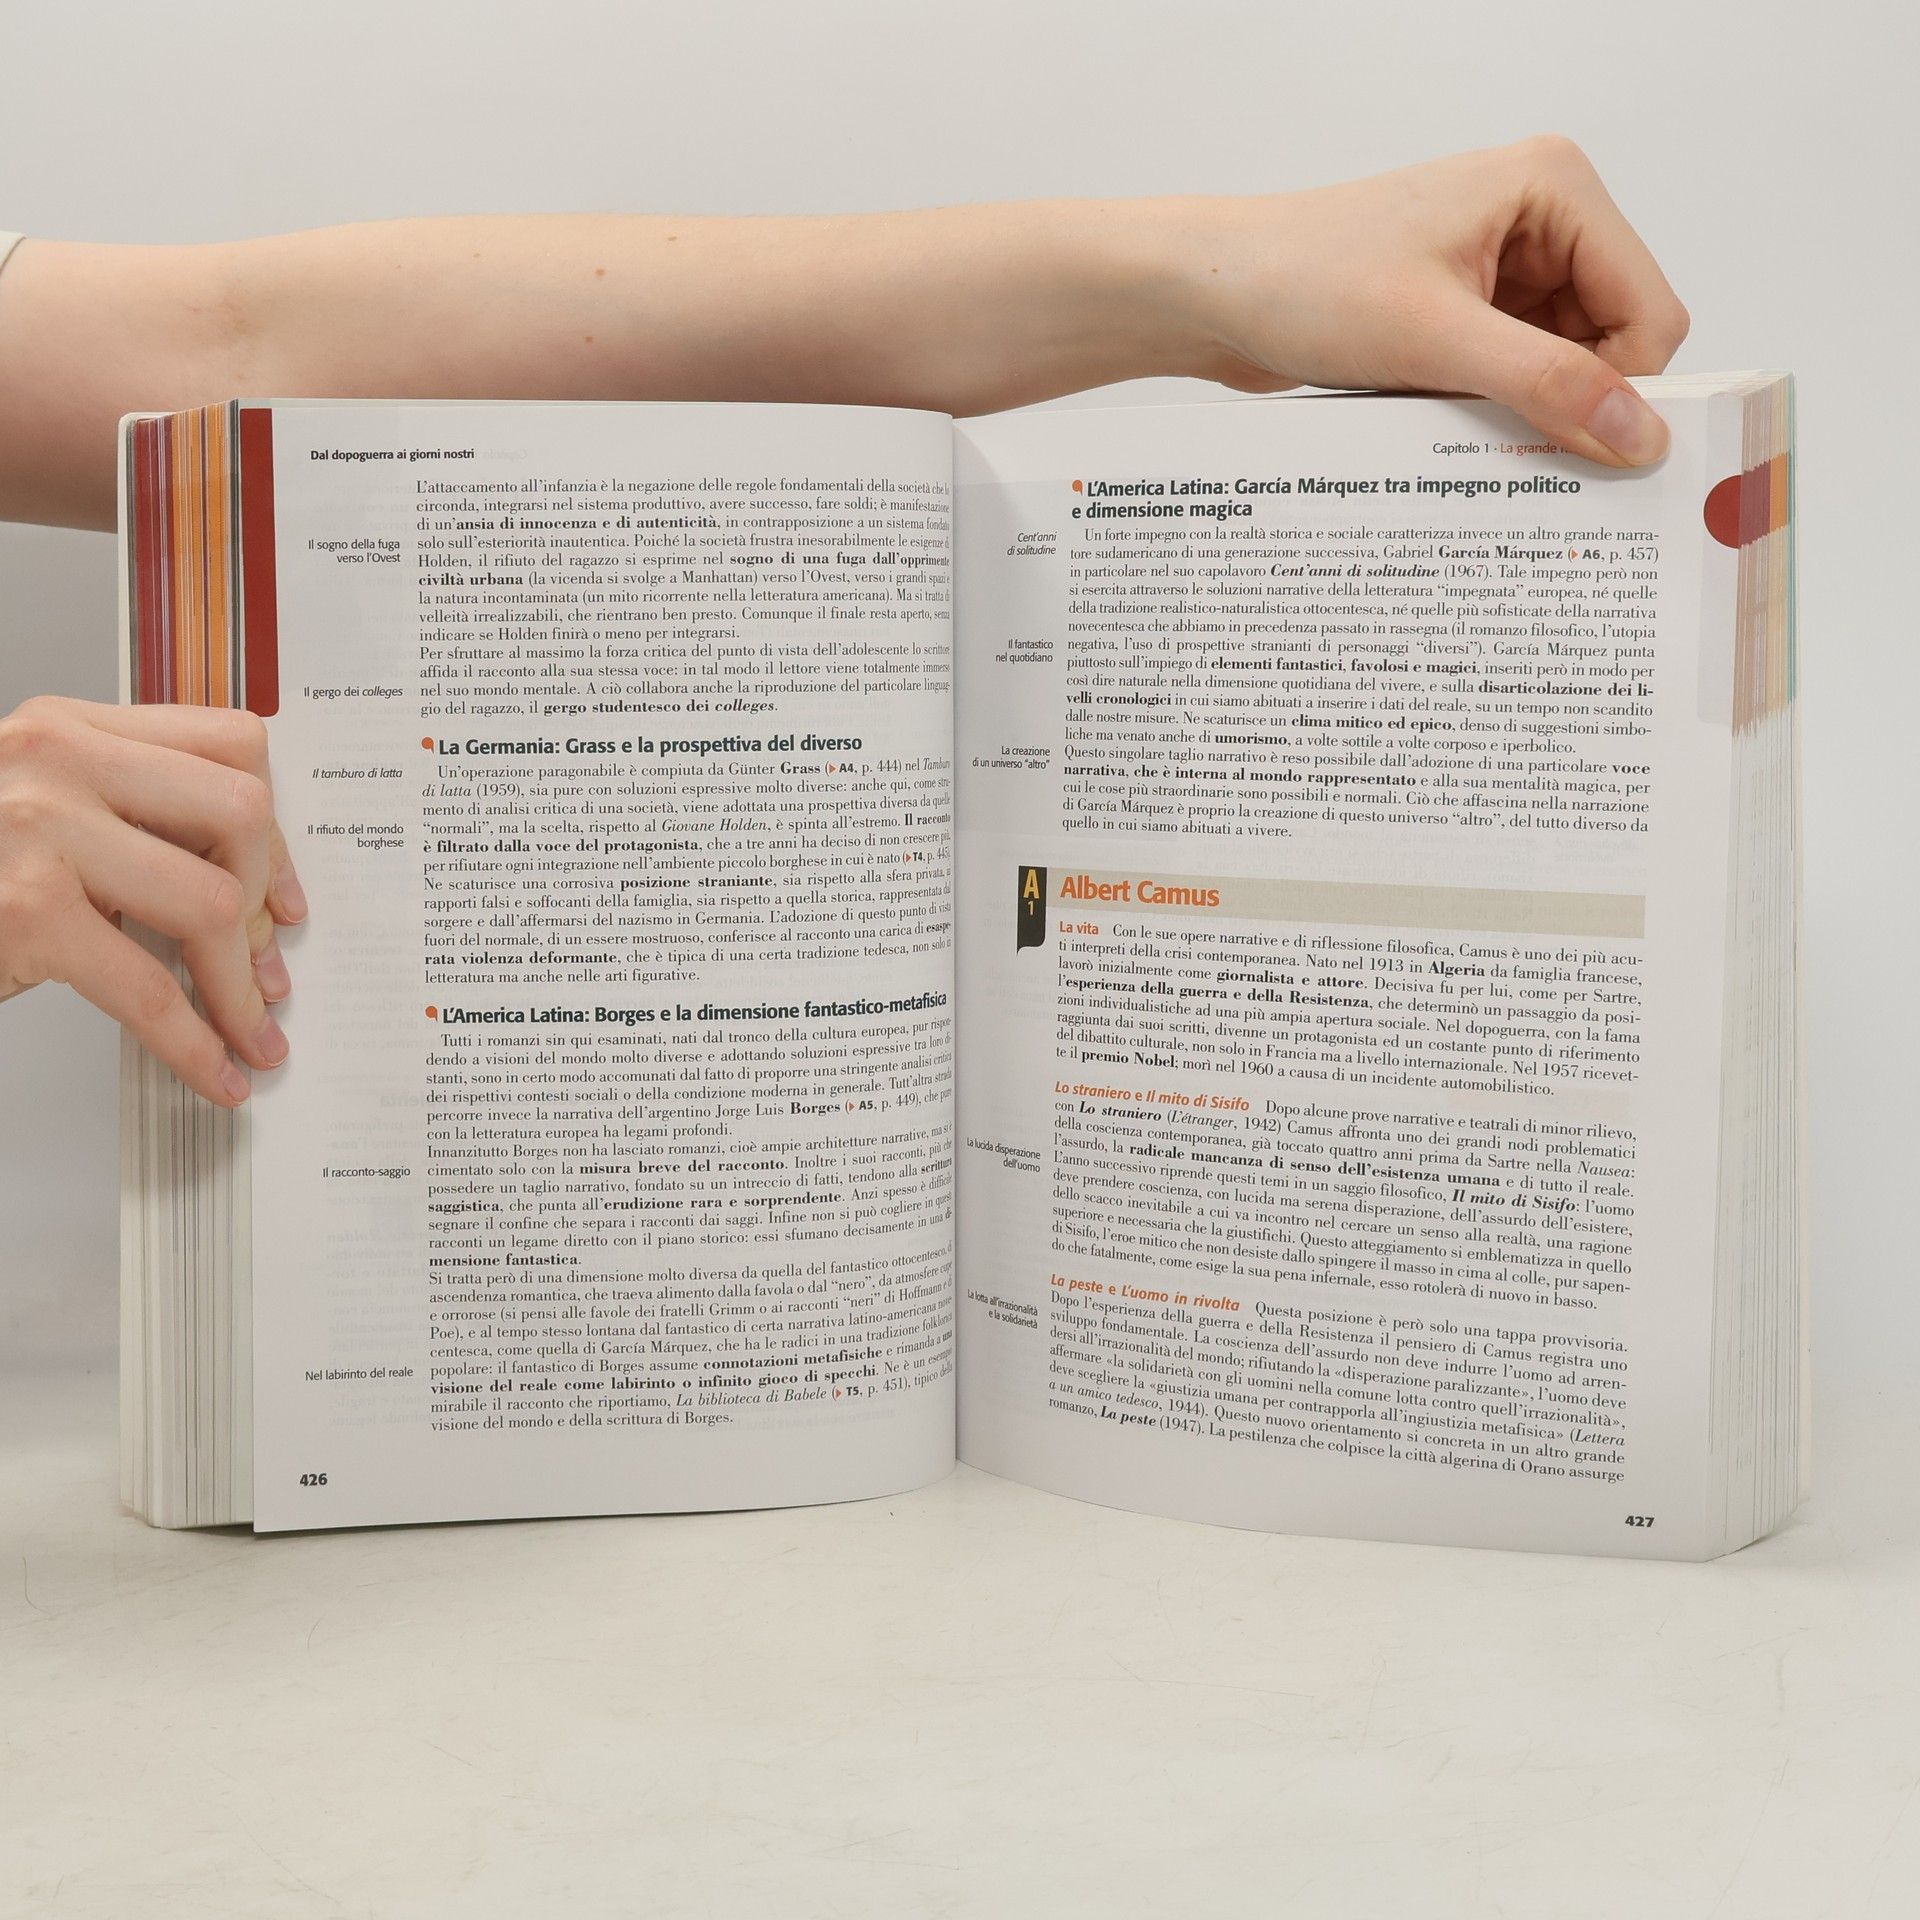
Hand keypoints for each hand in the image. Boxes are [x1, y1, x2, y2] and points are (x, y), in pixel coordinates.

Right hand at [0, 696, 305, 1104]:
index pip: (231, 746)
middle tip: (263, 962)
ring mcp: (39, 831)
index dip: (273, 829)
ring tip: (250, 1028)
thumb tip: (253, 897)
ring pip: (211, 901)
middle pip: (239, 814)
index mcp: (69, 727)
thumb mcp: (39, 813)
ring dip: (241, 985)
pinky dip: (196, 1041)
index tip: (281, 894)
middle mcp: (56, 760)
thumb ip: (126, 821)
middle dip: (265, 899)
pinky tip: (217, 1071)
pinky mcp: (25, 911)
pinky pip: (150, 987)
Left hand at [1173, 136, 1690, 464]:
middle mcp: (1538, 219)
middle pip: (1611, 342)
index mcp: (1554, 188)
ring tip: (1455, 420)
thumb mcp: (1436, 340)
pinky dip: (1488, 409)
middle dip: (1571, 399)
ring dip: (1523, 409)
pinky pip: (1510, 377)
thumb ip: (1548, 385)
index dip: (1626, 387)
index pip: (1648, 310)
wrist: (1212, 294)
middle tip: (1513, 447)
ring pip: (1560, 368)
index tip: (1588, 452)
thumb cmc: (1305, 281)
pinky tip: (1441, 419)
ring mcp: (1500, 267)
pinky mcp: (1462, 312)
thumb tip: (1640, 433)